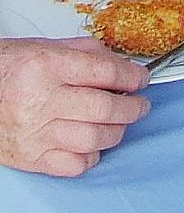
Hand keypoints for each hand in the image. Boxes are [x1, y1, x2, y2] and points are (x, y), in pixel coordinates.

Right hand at [0, 37, 149, 176]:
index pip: (106, 72)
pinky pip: (75, 164)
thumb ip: (86, 54)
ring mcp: (35, 133)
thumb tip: (123, 66)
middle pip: (106, 108)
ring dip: (117, 131)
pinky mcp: (30, 158)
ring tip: (118, 123)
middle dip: (133, 107)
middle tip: (140, 105)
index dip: (133, 76)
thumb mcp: (44, 47)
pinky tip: (91, 144)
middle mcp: (40, 101)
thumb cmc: (4, 70)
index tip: (141, 79)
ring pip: (96, 139)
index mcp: (45, 66)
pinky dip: (91, 156)